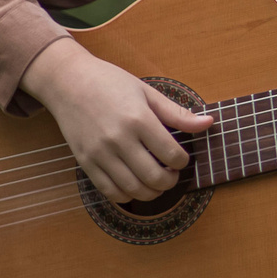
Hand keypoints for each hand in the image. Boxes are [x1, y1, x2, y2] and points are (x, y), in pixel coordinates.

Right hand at [20, 37, 212, 203]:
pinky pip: (109, 191)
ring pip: (133, 189)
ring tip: (156, 182)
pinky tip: (135, 185)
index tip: (181, 158)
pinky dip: (127, 196)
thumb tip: (209, 123)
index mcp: (138, 119)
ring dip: (151, 192)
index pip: (171, 154)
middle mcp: (118, 139)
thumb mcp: (147, 92)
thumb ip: (177, 113)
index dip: (183, 162)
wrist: (68, 81)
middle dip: (170, 181)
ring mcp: (99, 153)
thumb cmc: (110, 83)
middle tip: (172, 174)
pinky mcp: (85, 162)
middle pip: (154, 177)